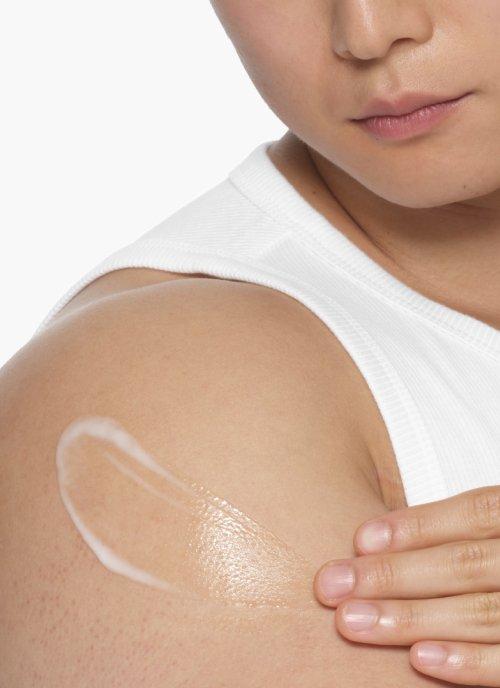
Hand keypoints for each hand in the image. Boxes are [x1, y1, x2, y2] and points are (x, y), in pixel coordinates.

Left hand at [313, 485, 499, 685]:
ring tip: (354, 623)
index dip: (418, 524)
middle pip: (468, 563)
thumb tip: (378, 539)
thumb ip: (468, 530)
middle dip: (394, 575)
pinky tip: (421, 660)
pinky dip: (471, 662)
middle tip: (331, 587)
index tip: (359, 539)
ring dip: (413, 618)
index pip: (477, 512)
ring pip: (483, 611)